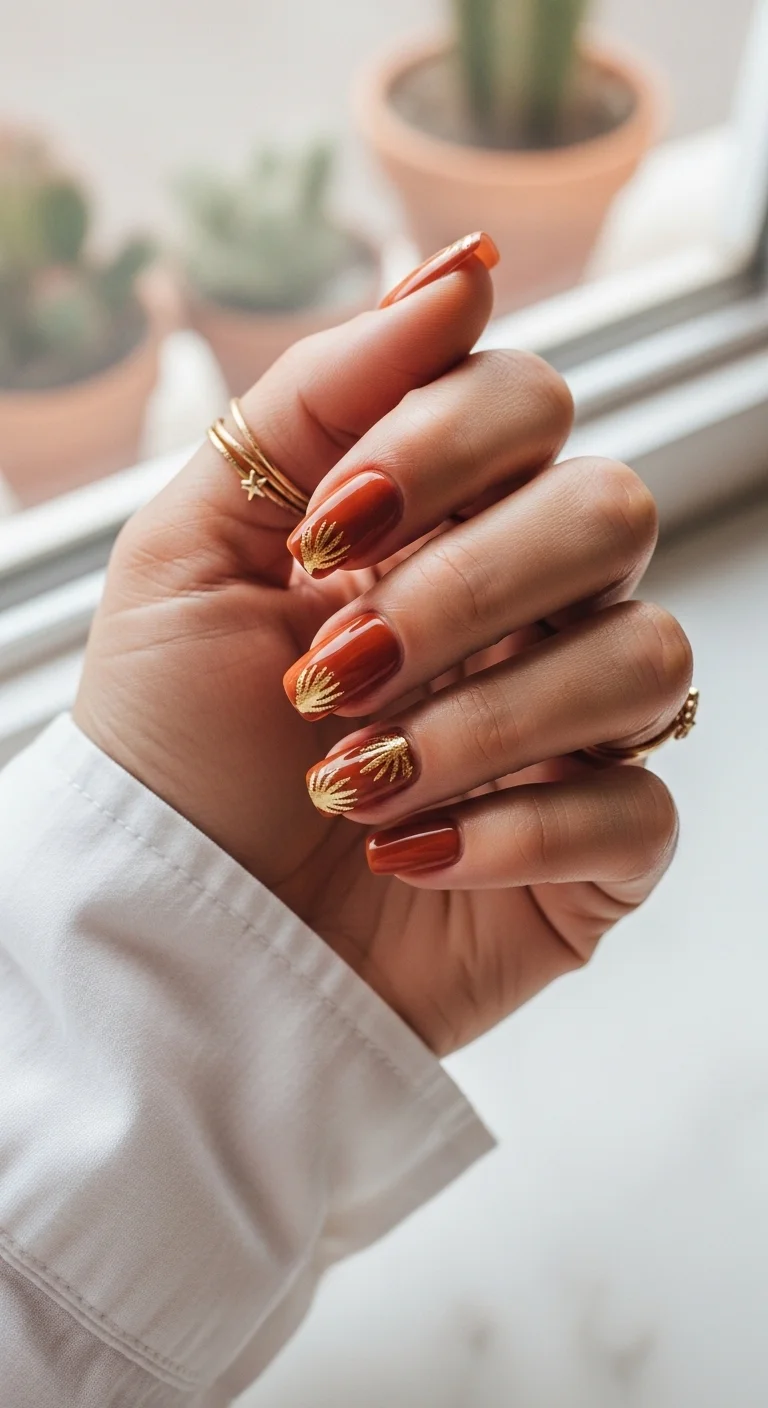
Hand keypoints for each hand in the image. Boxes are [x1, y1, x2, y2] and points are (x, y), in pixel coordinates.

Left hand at [75, 239, 691, 1054]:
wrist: (173, 931)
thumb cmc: (172, 743)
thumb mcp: (190, 548)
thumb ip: (316, 397)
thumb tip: (464, 274)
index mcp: (436, 523)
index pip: (530, 400)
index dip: (444, 446)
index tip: (327, 532)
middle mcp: (522, 609)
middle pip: (614, 509)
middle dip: (465, 588)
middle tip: (339, 670)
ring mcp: (568, 728)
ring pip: (647, 656)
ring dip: (484, 721)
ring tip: (358, 783)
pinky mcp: (594, 851)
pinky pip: (641, 810)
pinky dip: (517, 832)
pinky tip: (412, 856)